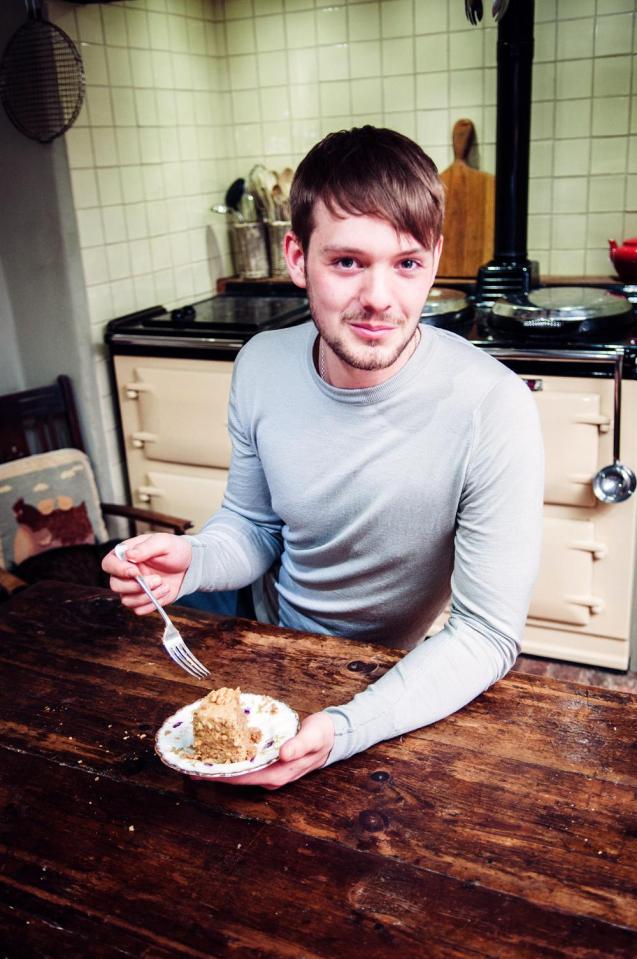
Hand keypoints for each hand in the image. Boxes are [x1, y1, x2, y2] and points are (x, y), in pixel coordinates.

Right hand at [102, 532, 191, 614]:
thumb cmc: (174, 550)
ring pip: (127, 600)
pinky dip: (152, 604)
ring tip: (164, 585)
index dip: (119, 570)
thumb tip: (130, 555)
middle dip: (137, 586)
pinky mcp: (142, 600)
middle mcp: (125, 573)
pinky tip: (164, 592)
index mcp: (125, 555)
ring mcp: (132, 588)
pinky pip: (138, 610)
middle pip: (115, 585)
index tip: (136, 571)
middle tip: (157, 579)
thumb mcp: (163, 542)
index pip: (109, 564)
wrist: (188, 565)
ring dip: (147, 596)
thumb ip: (146, 547)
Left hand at [198, 711, 335, 789]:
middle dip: (215, 772)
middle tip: (190, 764)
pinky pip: (246, 765)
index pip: (243, 777)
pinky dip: (232, 759)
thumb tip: (282, 754)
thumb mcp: (312, 737)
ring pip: (240, 773)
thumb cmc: (321, 736)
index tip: (200, 771)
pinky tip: (221, 751)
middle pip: (237, 778)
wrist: (332, 737)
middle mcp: (271, 777)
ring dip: (221, 767)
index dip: (221, 775)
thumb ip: (298, 745)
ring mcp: (269, 772)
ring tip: (200, 758)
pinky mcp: (269, 764)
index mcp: (278, 774)